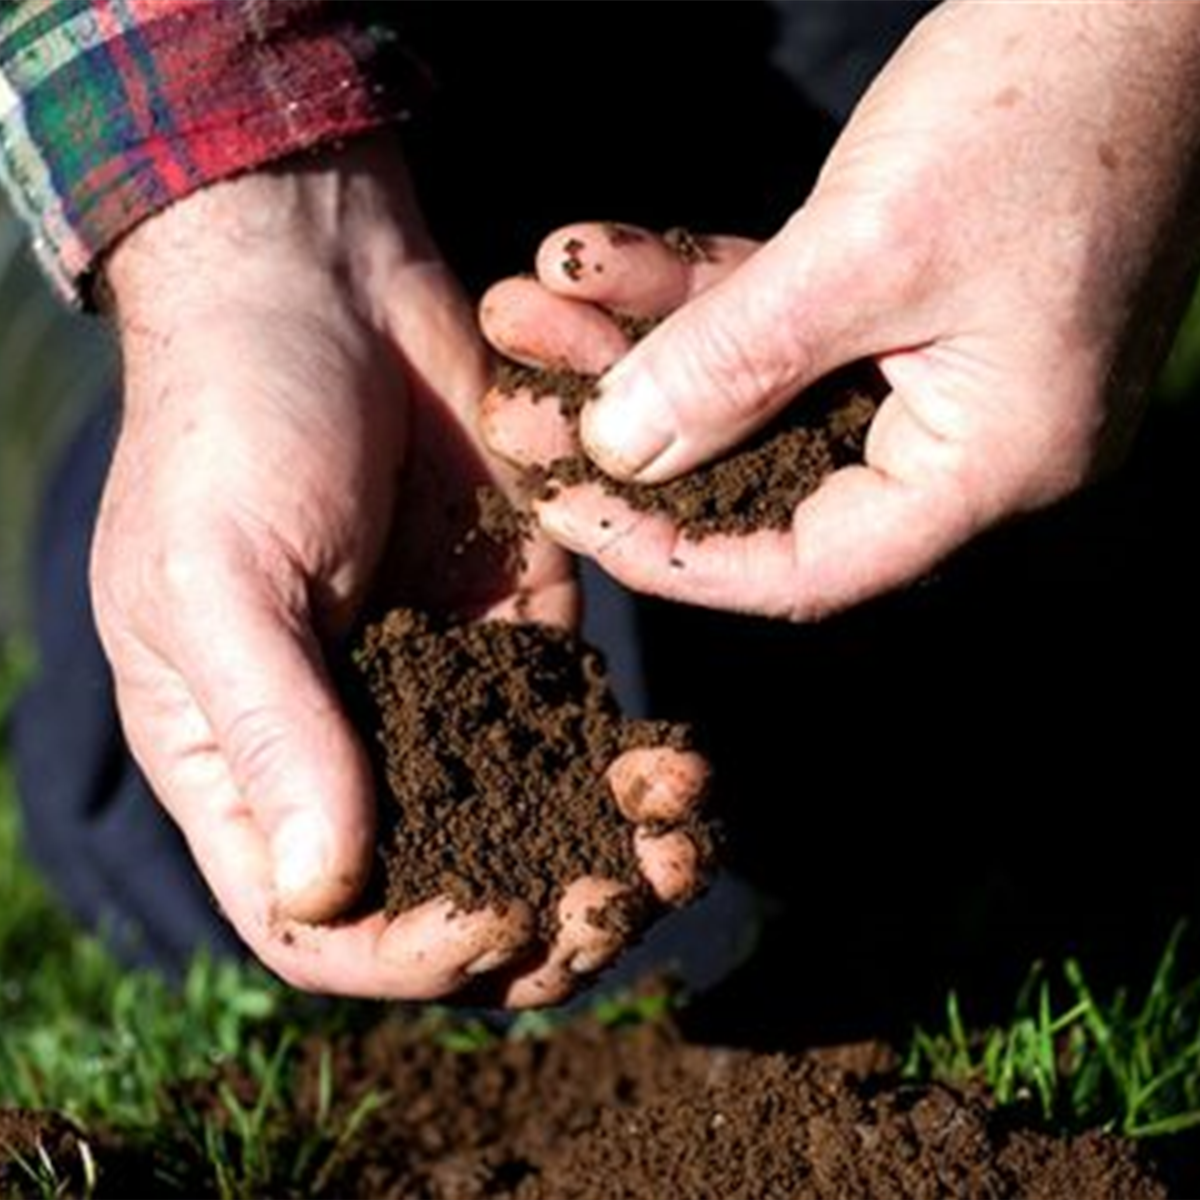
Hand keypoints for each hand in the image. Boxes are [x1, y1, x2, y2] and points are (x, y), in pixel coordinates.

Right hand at [93, 135, 704, 1003]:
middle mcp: (346, 743)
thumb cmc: (231, 423)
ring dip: (608, 857)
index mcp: (240, 761)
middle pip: (443, 891)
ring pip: (528, 824)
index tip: (494, 921)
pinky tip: (679, 768)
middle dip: (539, 920)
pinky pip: (578, 728)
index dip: (405, 951)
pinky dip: (631, 768)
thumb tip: (328, 889)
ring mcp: (440, 689)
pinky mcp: (520, 626)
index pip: (316, 924)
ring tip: (679, 848)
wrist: (323, 286)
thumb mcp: (219, 578)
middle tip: (619, 907)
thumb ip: (275, 732)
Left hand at [480, 2, 1199, 618]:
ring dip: (642, 347)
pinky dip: (694, 292)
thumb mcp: (871, 245)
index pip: (808, 568)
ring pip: (757, 389)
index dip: (676, 556)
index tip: (570, 511)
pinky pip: (781, 320)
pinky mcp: (906, 305)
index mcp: (992, 467)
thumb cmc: (1054, 102)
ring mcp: (933, 372)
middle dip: (632, 434)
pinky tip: (596, 258)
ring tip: (531, 308)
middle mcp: (963, 440)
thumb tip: (619, 449)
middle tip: (520, 409)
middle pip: (762, 477)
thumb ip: (736, 360)